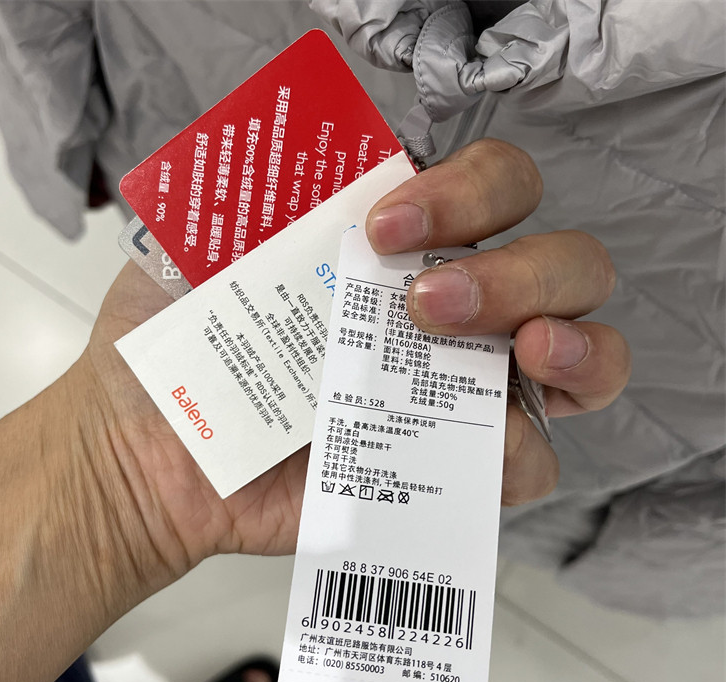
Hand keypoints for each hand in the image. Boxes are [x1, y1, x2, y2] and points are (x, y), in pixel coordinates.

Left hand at [83, 138, 629, 590]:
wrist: (152, 457)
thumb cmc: (180, 348)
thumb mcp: (211, 251)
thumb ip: (271, 199)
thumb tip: (329, 159)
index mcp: (407, 250)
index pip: (495, 188)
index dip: (466, 193)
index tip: (386, 228)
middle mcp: (453, 312)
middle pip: (563, 264)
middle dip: (520, 272)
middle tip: (427, 303)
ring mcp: (459, 392)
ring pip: (584, 352)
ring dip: (575, 344)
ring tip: (520, 352)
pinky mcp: (449, 469)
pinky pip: (532, 462)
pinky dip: (522, 453)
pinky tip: (478, 442)